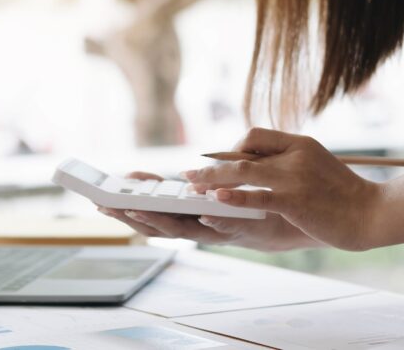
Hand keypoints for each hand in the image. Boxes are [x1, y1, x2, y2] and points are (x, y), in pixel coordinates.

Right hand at [95, 172, 320, 251]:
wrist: (300, 214)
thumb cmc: (260, 198)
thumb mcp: (226, 185)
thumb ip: (206, 178)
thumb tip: (182, 172)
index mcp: (192, 213)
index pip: (152, 211)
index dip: (127, 205)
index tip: (103, 194)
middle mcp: (199, 225)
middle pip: (155, 225)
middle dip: (128, 215)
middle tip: (104, 205)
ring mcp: (217, 231)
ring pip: (180, 230)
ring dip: (158, 219)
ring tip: (135, 208)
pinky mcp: (243, 231)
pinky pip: (223, 228)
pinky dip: (210, 222)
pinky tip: (199, 213)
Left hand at [183, 127, 381, 250]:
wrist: (371, 213)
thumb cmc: (343, 194)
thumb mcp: (317, 164)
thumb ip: (290, 160)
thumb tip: (258, 162)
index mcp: (299, 143)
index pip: (255, 135)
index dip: (232, 149)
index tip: (220, 164)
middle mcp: (294, 156)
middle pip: (241, 153)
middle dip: (211, 166)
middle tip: (189, 175)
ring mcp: (294, 178)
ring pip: (242, 172)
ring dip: (212, 179)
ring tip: (192, 187)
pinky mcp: (294, 201)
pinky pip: (256, 196)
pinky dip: (233, 197)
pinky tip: (215, 199)